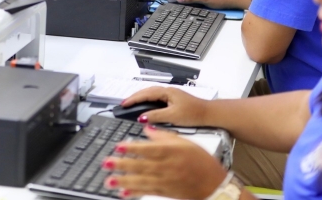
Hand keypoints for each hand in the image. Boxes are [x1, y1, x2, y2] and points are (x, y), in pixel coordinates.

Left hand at [102, 126, 227, 198]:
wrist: (215, 184)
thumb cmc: (202, 162)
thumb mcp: (186, 142)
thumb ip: (164, 135)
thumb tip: (147, 129)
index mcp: (172, 152)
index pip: (149, 149)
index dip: (132, 148)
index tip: (118, 147)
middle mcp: (167, 167)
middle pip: (142, 165)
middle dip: (122, 165)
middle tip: (106, 163)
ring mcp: (166, 181)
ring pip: (142, 180)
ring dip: (124, 181)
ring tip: (109, 180)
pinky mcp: (166, 192)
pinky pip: (148, 192)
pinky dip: (135, 192)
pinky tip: (123, 192)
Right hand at [120, 86, 208, 126]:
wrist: (209, 114)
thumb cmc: (194, 113)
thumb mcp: (173, 116)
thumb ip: (156, 116)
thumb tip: (142, 117)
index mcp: (167, 92)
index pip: (145, 94)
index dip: (133, 99)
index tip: (124, 104)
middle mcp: (168, 91)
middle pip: (147, 91)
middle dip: (135, 97)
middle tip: (124, 104)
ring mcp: (171, 95)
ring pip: (151, 94)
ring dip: (141, 98)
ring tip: (132, 104)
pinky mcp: (173, 100)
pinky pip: (156, 98)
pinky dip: (148, 101)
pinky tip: (146, 107)